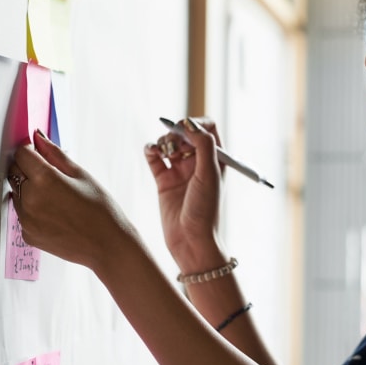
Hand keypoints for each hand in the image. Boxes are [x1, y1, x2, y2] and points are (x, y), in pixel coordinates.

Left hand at [8, 131, 133, 272]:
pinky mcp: (27, 234)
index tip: (40, 154)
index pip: (21, 154)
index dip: (31, 151)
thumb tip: (38, 137)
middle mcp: (29, 199)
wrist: (107, 245)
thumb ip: (55, 154)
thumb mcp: (81, 175)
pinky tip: (54, 213)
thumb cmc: (100, 209)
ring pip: (16, 193)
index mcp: (44, 180)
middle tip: (50, 175)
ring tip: (56, 197)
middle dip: (27, 168)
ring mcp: (26, 219)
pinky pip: (22, 214)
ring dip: (28, 189)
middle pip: (14, 172)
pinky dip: (32, 209)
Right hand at [143, 117, 227, 271]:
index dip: (194, 124)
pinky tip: (151, 151)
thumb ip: (203, 145)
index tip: (184, 130)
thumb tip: (189, 123)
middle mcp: (198, 162)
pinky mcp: (163, 180)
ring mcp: (180, 171)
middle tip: (173, 145)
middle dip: (176, 133)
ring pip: (168, 143)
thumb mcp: (209, 174)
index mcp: (215, 159)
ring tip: (163, 152)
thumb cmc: (206, 210)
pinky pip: (154, 157)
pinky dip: (150, 150)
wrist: (191, 241)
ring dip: (163, 141)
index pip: (206, 128)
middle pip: (185, 133)